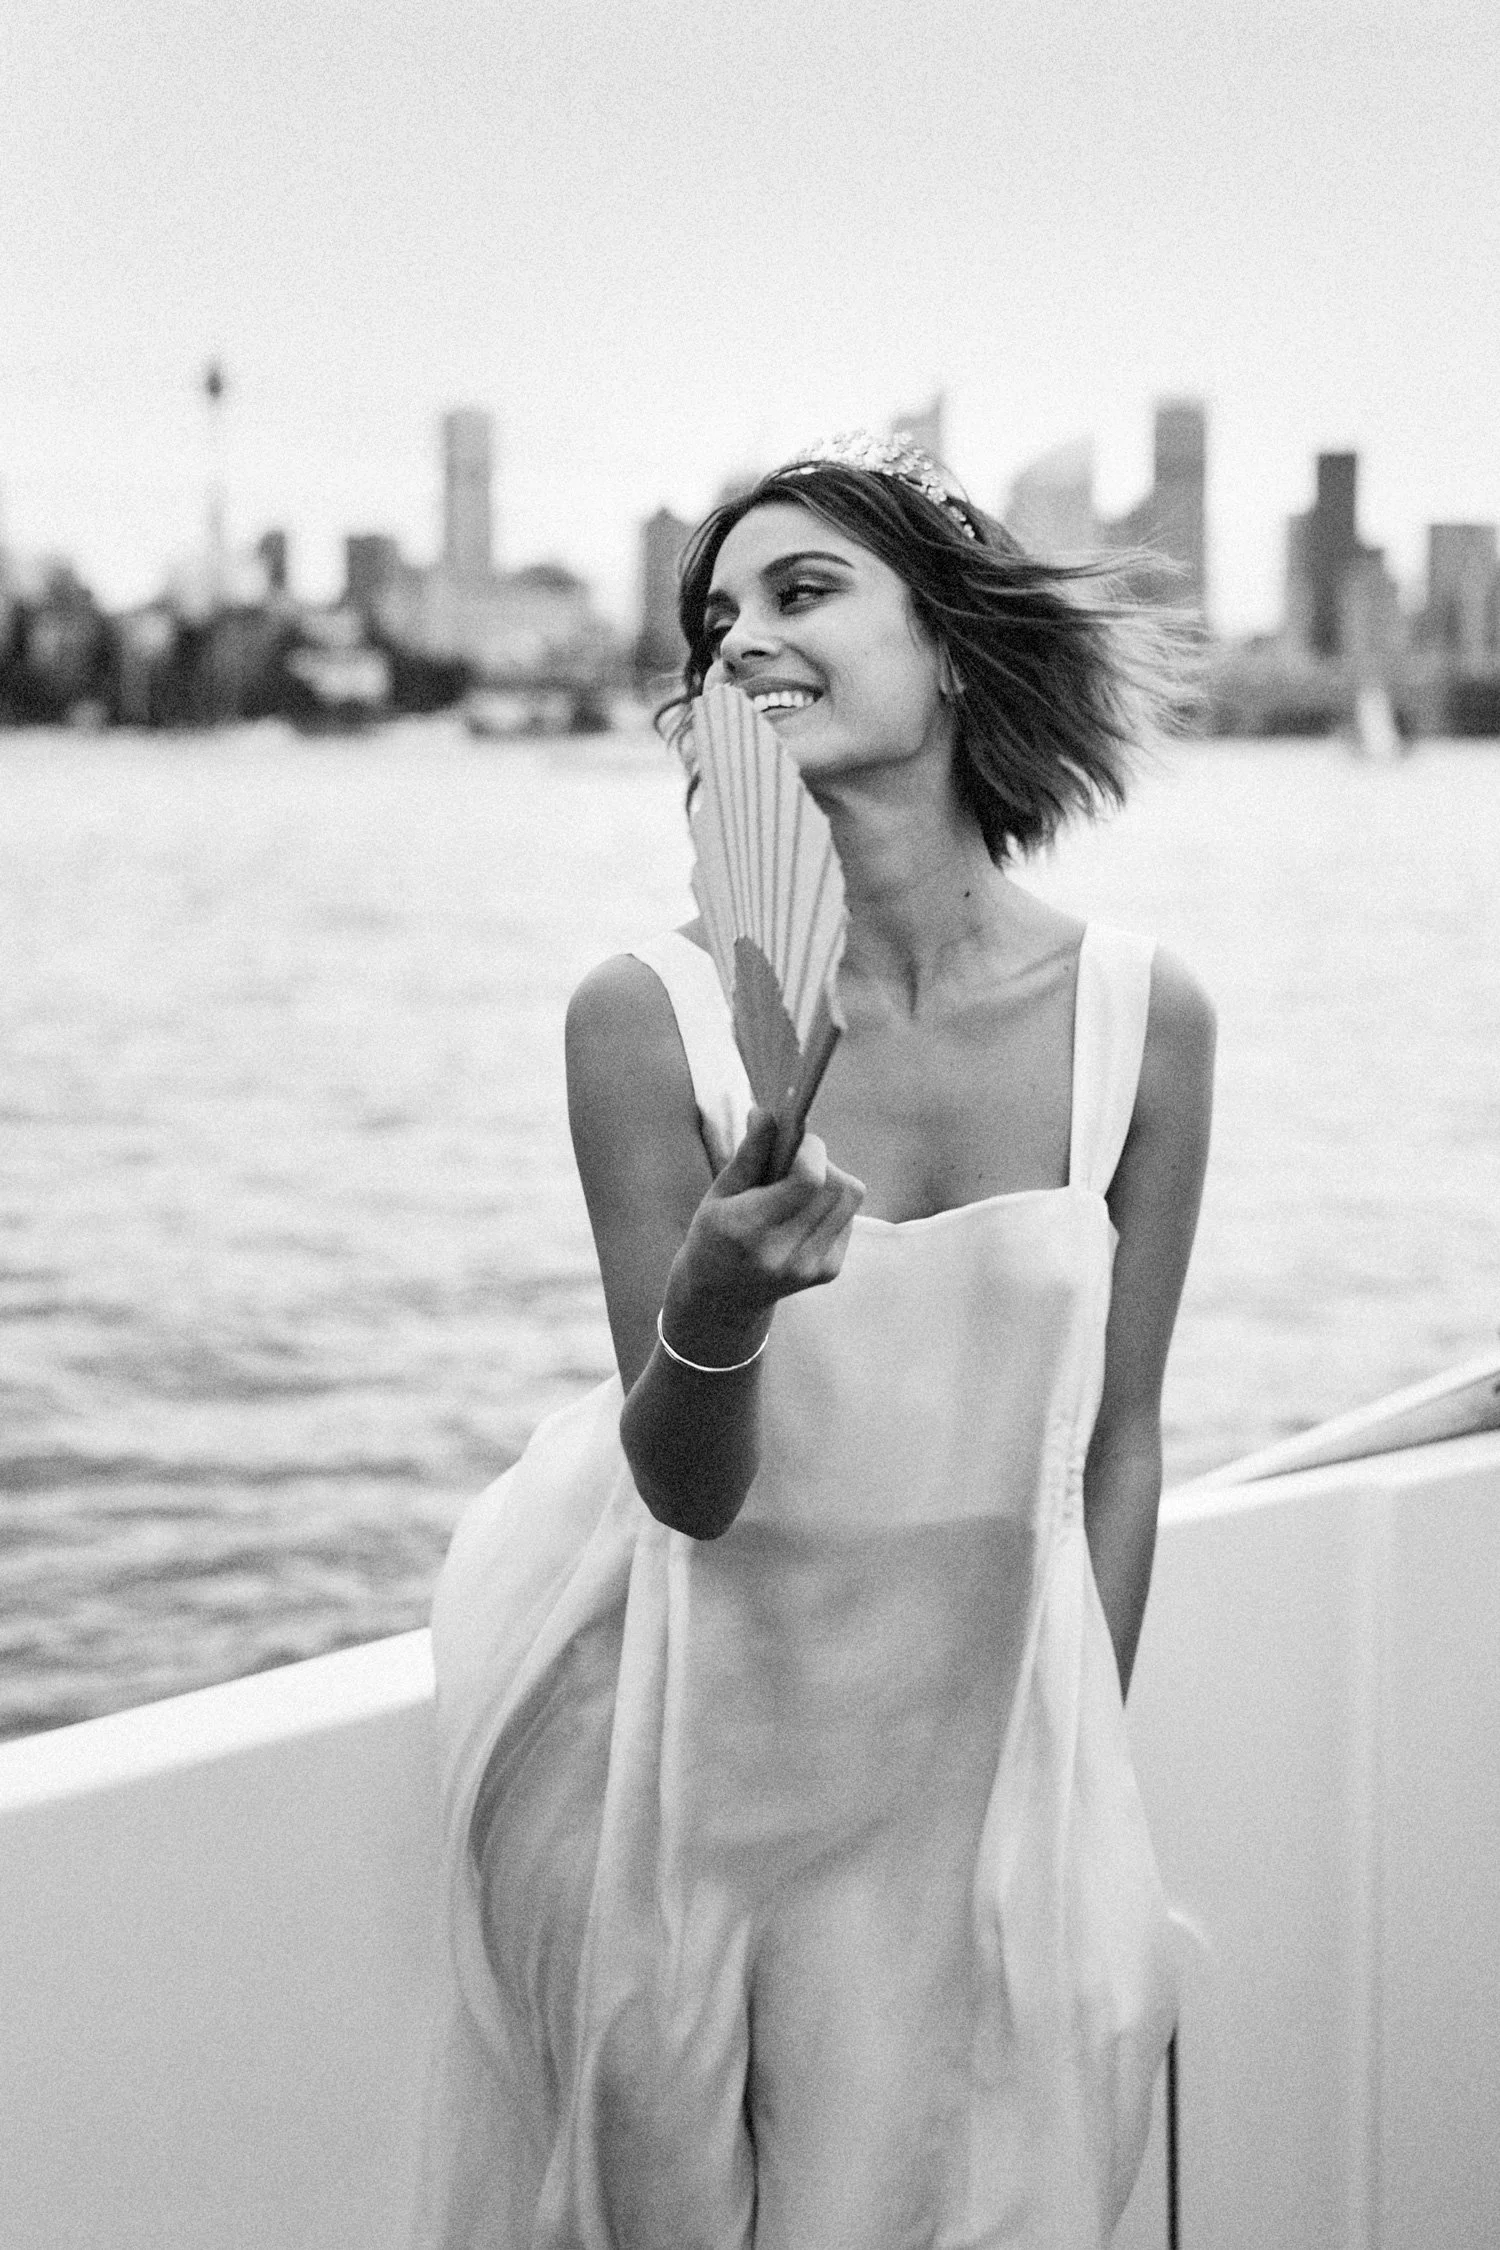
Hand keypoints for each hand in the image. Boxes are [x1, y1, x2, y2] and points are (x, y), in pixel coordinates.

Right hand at [661, 1108, 864, 1360]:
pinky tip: (804, 1211)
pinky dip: (832, 1204)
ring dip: (831, 1181)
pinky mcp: (829, 1272)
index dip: (812, 1149)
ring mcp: (811, 1267)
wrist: (722, 1299)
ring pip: (850, 1199)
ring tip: (800, 1186)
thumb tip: (768, 1112)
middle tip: (795, 1162)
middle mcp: (785, 1253)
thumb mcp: (719, 1193)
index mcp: (749, 1230)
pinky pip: (849, 1218)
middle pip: (837, 1187)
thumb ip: (749, 1153)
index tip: (798, 1139)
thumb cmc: (714, 1238)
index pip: (808, 1181)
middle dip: (822, 1161)